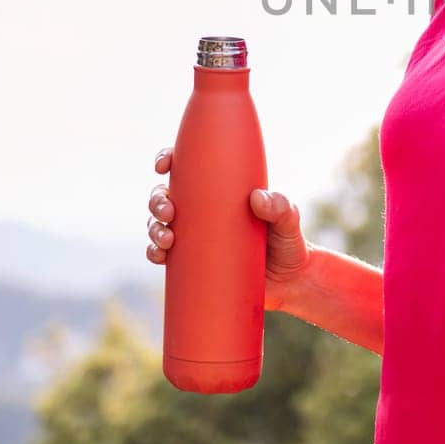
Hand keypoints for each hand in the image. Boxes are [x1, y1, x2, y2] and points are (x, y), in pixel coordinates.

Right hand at [146, 148, 314, 312]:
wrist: (291, 284)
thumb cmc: (290, 245)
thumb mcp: (289, 222)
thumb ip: (281, 207)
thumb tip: (257, 198)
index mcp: (221, 192)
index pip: (188, 168)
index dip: (168, 160)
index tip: (163, 165)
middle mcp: (203, 212)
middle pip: (165, 195)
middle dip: (157, 200)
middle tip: (169, 211)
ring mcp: (196, 237)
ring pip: (159, 224)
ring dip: (153, 228)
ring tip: (168, 239)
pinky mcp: (193, 263)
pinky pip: (163, 255)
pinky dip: (155, 253)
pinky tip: (159, 255)